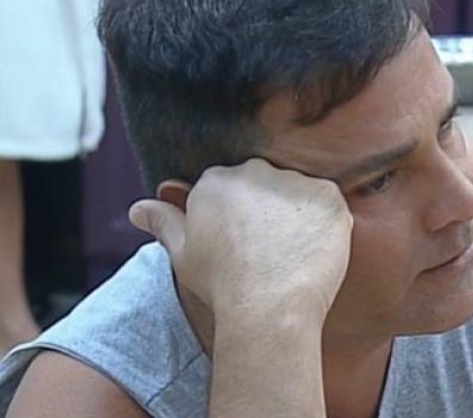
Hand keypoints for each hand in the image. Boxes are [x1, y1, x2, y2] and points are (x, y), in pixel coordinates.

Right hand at [128, 158, 352, 321]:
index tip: (243, 243)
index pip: (229, 188)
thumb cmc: (222, 284)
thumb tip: (139, 208)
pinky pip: (328, 203)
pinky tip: (313, 249)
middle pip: (264, 185)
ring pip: (297, 194)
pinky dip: (324, 223)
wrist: (269, 306)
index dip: (238, 218)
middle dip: (266, 211)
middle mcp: (254, 171)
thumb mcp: (182, 253)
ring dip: (297, 216)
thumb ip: (163, 221)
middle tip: (268, 249)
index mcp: (216, 181)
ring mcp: (294, 182)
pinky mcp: (328, 196)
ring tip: (291, 253)